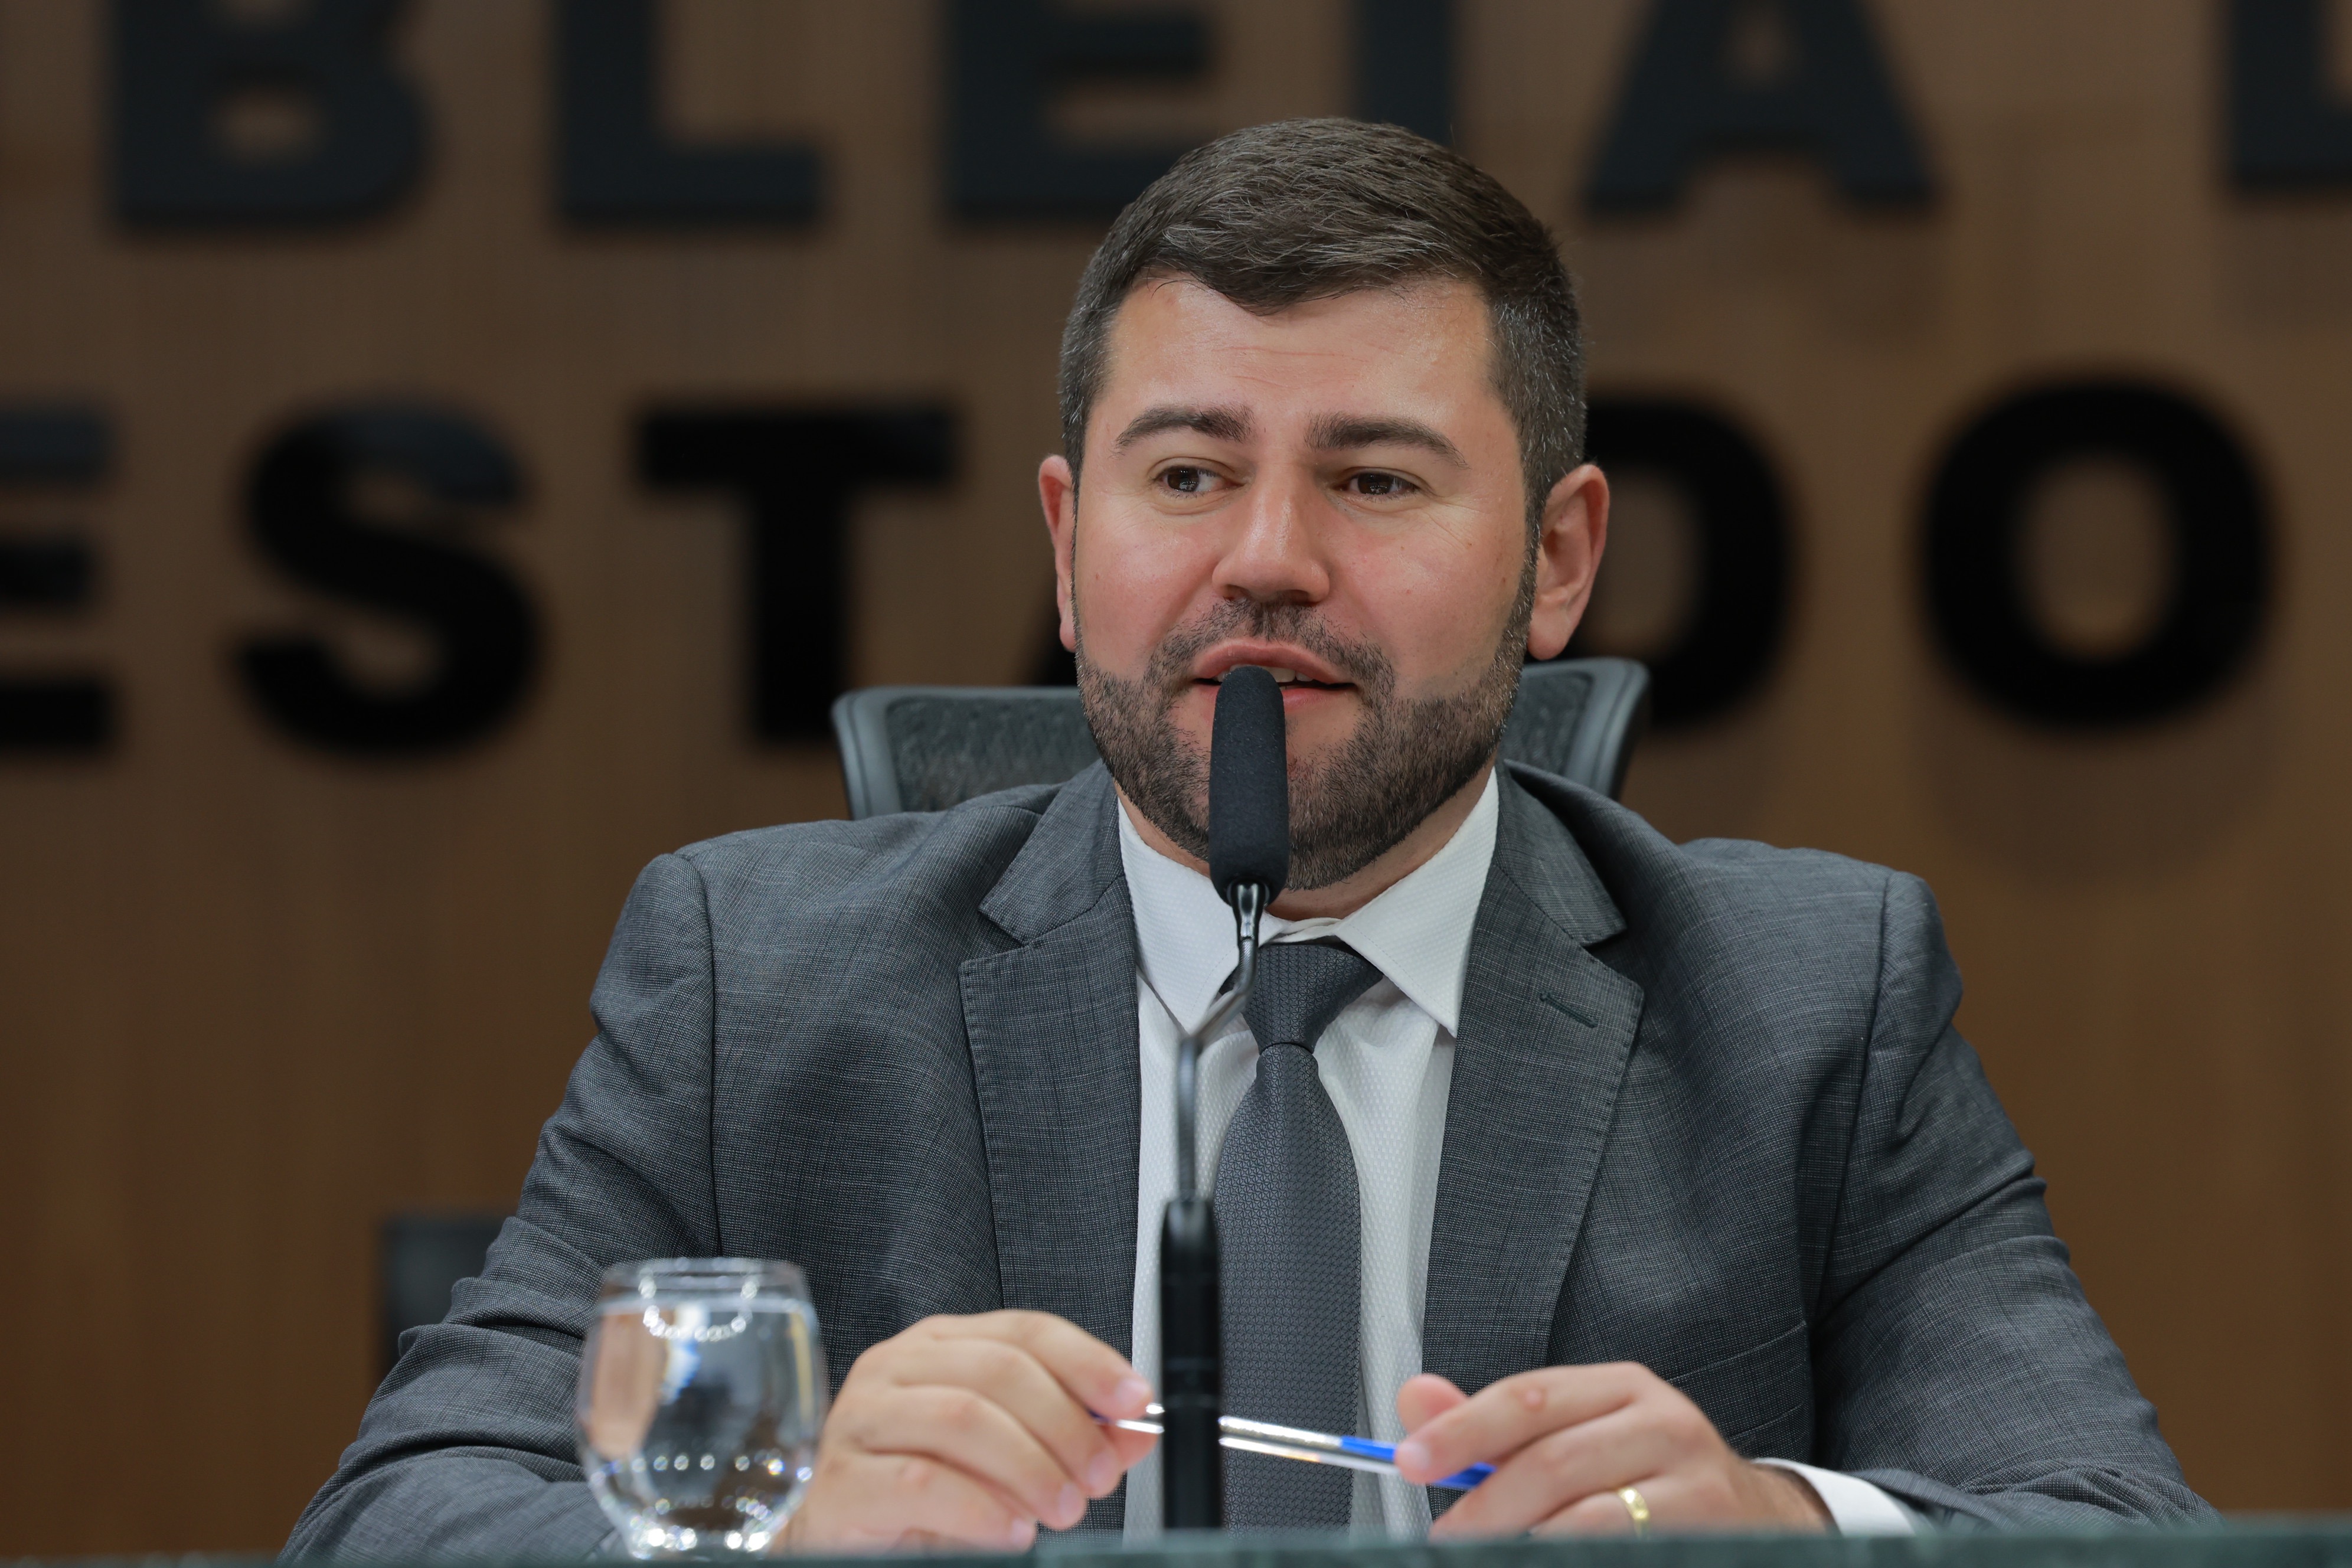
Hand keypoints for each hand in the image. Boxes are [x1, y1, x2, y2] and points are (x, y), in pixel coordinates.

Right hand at [779, 1311, 1157, 1552]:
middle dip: (1065, 1425)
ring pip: (963, 1418)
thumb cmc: (920, 1490)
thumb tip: (1137, 1429)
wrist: (841, 1537)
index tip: (1134, 1400)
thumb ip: (1072, 1439)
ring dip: (1030, 1466)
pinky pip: (921, 1483)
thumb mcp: (1006, 1456)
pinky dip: (980, 1509)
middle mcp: (896, 1366)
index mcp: (940, 1345)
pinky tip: (1012, 1531)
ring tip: (1062, 1507)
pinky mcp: (843, 1480)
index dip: (1088, 1362)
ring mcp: (862, 1418)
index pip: (1026, 1331)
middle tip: (1098, 1476)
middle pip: (1000, 1371)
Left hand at [1391, 1364, 1829, 1536]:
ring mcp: (1696, 1485)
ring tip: (1488, 1556)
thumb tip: (1416, 1399)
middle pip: (1552, 1463)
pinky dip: (1571, 1560)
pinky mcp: (1713, 1535)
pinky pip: (1624, 1553)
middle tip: (1445, 1538)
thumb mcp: (1576, 1433)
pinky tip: (1544, 1560)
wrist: (1755, 1519)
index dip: (1462, 1430)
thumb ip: (1494, 1425)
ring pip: (1588, 1521)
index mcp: (1622, 1388)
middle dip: (1484, 1509)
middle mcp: (1665, 1424)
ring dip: (1524, 1545)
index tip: (1409, 1460)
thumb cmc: (1647, 1475)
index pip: (1527, 1398)